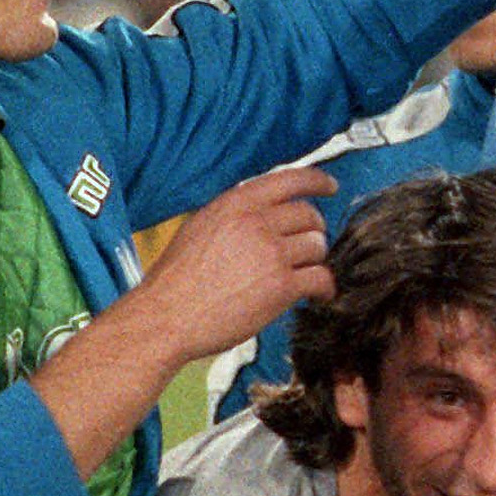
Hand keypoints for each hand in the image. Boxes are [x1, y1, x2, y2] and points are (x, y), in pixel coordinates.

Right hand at [129, 165, 339, 360]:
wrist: (165, 317)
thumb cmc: (176, 279)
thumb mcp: (201, 226)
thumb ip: (236, 213)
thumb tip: (265, 210)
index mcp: (236, 203)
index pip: (290, 179)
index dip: (317, 182)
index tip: (330, 187)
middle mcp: (256, 222)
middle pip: (309, 215)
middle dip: (314, 231)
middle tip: (307, 248)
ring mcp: (271, 253)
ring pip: (318, 246)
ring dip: (315, 261)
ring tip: (304, 275)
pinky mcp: (281, 286)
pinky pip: (321, 278)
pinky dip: (325, 288)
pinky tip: (319, 294)